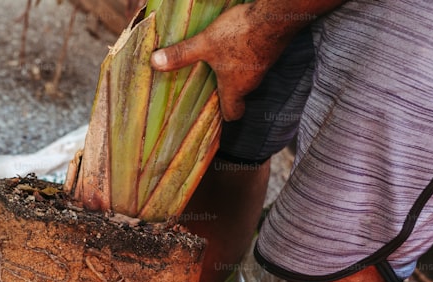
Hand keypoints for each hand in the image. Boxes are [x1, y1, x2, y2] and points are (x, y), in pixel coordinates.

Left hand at [150, 4, 292, 120]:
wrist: (278, 14)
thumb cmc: (240, 34)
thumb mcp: (205, 44)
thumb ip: (181, 55)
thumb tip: (155, 63)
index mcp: (235, 88)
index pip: (233, 114)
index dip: (224, 116)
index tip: (215, 113)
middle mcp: (251, 81)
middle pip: (238, 94)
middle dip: (226, 91)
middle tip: (210, 84)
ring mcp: (263, 65)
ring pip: (247, 76)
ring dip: (235, 71)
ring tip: (218, 61)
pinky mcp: (270, 49)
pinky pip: (255, 59)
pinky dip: (245, 55)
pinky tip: (235, 42)